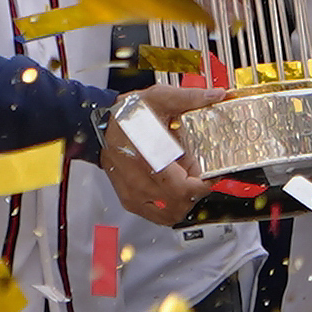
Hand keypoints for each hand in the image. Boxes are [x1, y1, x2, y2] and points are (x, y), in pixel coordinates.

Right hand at [99, 85, 215, 226]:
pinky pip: (156, 216)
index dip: (203, 185)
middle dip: (197, 192)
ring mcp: (134, 194)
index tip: (210, 175)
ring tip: (186, 184)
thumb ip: (189, 98)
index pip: (183, 188)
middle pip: (180, 204)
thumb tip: (214, 95)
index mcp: (150, 158)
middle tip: (201, 177)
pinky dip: (170, 209)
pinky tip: (172, 192)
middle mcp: (140, 181)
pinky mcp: (130, 200)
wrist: (98, 126)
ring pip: (170, 214)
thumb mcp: (158, 98)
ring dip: (185, 203)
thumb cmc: (125, 115)